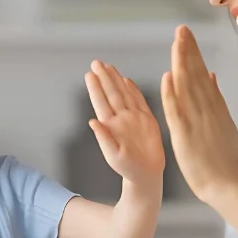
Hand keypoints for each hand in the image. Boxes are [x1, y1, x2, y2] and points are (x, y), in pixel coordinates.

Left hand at [86, 60, 165, 185]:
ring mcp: (134, 118)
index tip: (89, 74)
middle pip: (111, 94)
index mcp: (112, 126)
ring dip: (116, 80)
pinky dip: (134, 90)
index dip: (96, 88)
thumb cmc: (127, 168)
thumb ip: (103, 138)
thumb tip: (92, 121)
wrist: (146, 174)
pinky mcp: (147, 120)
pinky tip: (127, 81)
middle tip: (96, 62)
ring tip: (109, 67)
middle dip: (104, 77)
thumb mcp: (113, 156)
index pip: (102, 102)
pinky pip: (140, 101)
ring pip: (124, 94)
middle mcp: (122, 119)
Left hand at [161, 25, 237, 203]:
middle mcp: (206, 109)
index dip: (193, 53)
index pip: (201, 73)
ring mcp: (197, 121)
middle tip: (181, 28)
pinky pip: (177, 111)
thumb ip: (215, 97)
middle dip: (188, 50)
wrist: (226, 183)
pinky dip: (172, 94)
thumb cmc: (222, 156)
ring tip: (177, 42)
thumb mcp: (223, 121)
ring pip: (187, 87)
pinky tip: (168, 77)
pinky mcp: (186, 135)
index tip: (186, 35)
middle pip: (195, 74)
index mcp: (213, 105)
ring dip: (181, 63)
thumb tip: (211, 74)